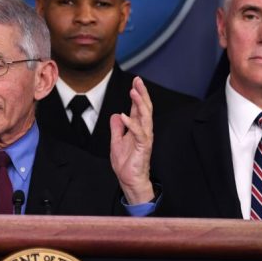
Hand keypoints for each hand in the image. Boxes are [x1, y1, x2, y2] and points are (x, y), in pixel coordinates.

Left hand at [110, 76, 154, 204]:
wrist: (129, 180)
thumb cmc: (126, 163)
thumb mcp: (116, 142)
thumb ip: (117, 128)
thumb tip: (116, 115)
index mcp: (137, 129)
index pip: (139, 108)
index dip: (138, 94)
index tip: (136, 81)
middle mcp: (143, 131)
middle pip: (145, 108)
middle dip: (142, 93)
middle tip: (138, 80)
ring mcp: (144, 138)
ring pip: (145, 117)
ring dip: (139, 104)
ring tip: (133, 92)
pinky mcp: (143, 147)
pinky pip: (139, 133)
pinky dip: (132, 124)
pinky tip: (124, 115)